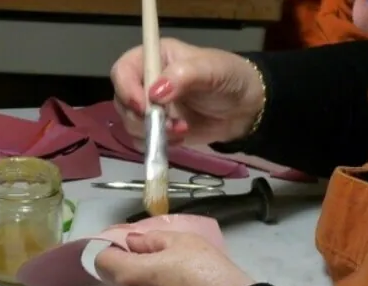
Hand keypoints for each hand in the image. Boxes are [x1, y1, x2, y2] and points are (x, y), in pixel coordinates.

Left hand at [94, 230, 254, 285]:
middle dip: (130, 267)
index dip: (114, 249)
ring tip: (172, 279)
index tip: (134, 246)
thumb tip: (132, 242)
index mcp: (126, 276)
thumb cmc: (202, 272)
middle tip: (160, 259)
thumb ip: (150, 240)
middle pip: (116, 279)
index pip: (101, 259)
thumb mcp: (181, 242)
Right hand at [110, 37, 264, 146]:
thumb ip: (183, 76)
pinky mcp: (157, 130)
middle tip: (169, 124)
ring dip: (152, 132)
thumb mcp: (211, 70)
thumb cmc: (229, 79)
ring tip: (182, 129)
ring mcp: (150, 108)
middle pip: (122, 102)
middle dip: (142, 117)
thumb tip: (155, 93)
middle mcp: (146, 82)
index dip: (126, 89)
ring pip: (130, 124)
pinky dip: (157, 144)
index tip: (143, 106)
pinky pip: (143, 141)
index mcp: (154, 58)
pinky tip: (180, 138)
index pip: (122, 71)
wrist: (245, 109)